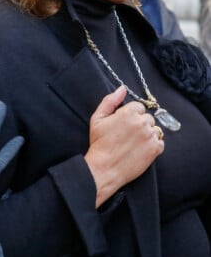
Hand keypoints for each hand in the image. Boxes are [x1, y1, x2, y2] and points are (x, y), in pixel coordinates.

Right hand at [85, 86, 163, 206]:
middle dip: (139, 123)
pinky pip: (160, 142)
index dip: (129, 115)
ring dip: (146, 133)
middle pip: (147, 117)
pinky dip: (152, 145)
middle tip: (126, 134)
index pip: (138, 106)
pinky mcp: (156, 149)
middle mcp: (142, 122)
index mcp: (128, 113)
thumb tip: (122, 89)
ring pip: (154, 128)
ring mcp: (150, 136)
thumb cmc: (99, 143)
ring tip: (133, 143)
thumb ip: (110, 101)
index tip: (123, 124)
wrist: (105, 168)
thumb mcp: (97, 119)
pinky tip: (139, 149)